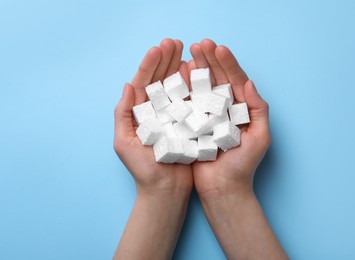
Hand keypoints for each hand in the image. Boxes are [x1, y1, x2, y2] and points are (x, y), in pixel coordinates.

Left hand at [114, 38, 192, 193]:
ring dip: (180, 68)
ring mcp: (173, 116)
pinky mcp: (188, 123)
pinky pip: (190, 101)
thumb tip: (128, 86)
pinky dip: (193, 86)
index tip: (159, 48)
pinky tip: (197, 72)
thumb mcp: (124, 143)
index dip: (150, 64)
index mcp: (139, 112)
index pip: (144, 83)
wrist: (166, 190)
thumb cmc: (143, 169)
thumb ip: (123, 115)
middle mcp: (156, 111)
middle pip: (161, 80)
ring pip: (176, 87)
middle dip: (167, 60)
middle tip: (175, 42)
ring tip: (187, 51)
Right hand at [188, 39, 285, 258]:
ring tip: (188, 53)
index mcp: (241, 109)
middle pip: (217, 79)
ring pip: (201, 88)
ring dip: (195, 70)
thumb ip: (258, 111)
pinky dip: (184, 88)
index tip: (218, 48)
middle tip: (200, 44)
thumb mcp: (259, 138)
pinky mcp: (193, 125)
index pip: (236, 81)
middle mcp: (224, 109)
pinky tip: (178, 74)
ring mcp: (207, 116)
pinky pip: (188, 103)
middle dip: (209, 60)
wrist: (222, 189)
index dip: (228, 64)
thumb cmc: (243, 166)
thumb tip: (251, 84)